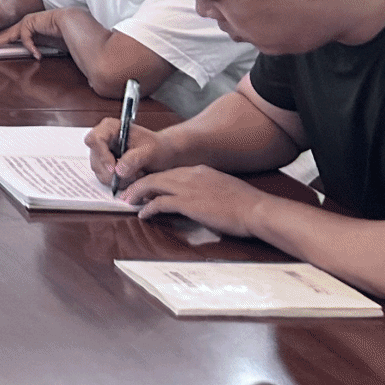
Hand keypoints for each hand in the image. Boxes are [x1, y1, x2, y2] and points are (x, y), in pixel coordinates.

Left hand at [0, 9, 67, 57]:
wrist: (72, 25)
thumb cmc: (61, 37)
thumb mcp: (45, 48)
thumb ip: (35, 52)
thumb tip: (33, 62)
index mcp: (26, 31)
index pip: (8, 37)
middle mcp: (24, 26)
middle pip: (4, 34)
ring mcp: (26, 22)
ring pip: (8, 34)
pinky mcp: (30, 21)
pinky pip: (25, 35)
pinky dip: (30, 46)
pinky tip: (37, 54)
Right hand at [85, 118, 167, 187]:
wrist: (163, 154)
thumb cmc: (158, 148)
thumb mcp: (150, 151)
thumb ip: (134, 159)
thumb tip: (119, 171)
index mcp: (111, 127)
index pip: (95, 139)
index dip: (102, 155)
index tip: (114, 169)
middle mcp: (103, 138)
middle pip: (95, 157)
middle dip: (111, 171)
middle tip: (131, 176)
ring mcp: (102, 152)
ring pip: (98, 169)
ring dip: (116, 178)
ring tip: (134, 175)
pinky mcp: (105, 164)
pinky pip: (104, 176)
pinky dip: (117, 181)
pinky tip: (131, 177)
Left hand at [122, 165, 273, 234]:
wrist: (256, 209)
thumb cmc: (246, 204)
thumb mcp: (223, 189)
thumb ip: (206, 190)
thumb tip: (198, 201)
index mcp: (199, 170)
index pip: (170, 172)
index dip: (155, 180)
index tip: (146, 187)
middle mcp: (190, 174)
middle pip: (156, 175)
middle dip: (139, 184)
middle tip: (128, 193)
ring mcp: (187, 187)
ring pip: (152, 185)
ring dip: (137, 193)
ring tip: (129, 201)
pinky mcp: (187, 203)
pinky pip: (159, 203)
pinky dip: (148, 208)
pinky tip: (143, 214)